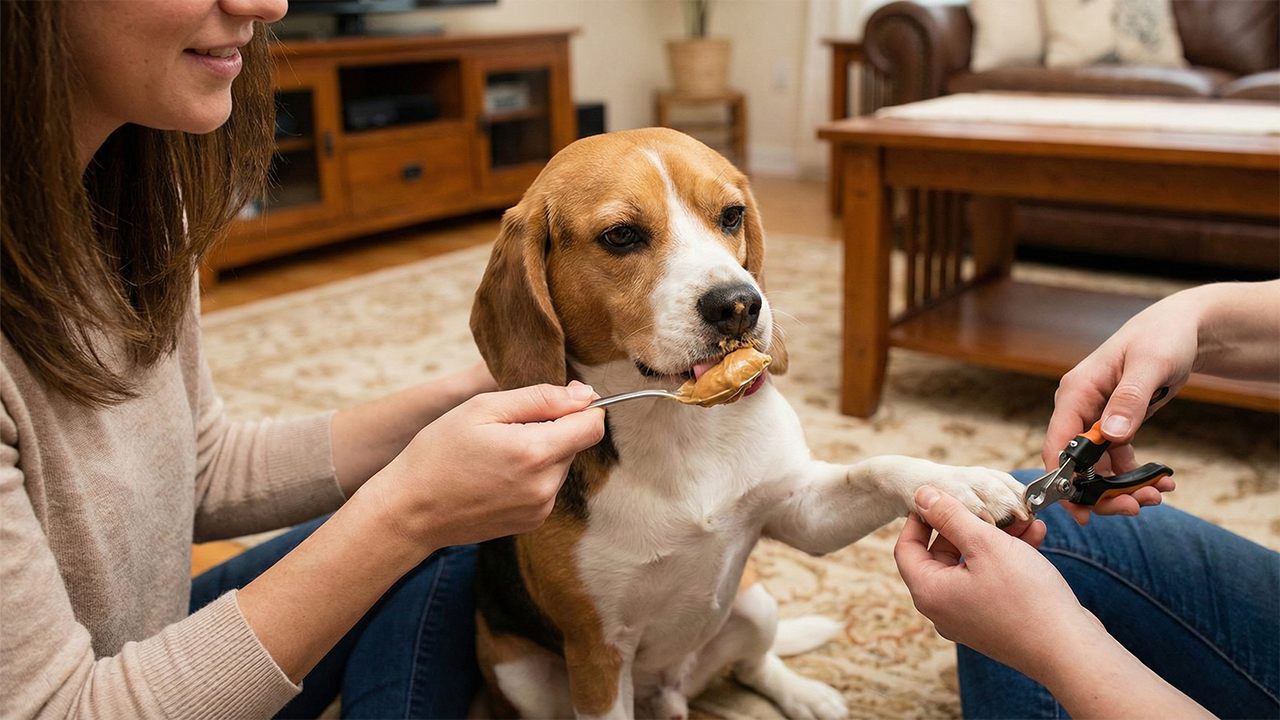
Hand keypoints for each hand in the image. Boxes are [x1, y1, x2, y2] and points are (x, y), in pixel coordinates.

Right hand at [359, 381, 604, 549]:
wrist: (409, 510)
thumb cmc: (439, 452)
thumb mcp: (483, 409)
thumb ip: (540, 398)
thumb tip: (585, 394)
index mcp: (535, 453)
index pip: (593, 425)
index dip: (580, 406)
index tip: (555, 400)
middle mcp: (545, 487)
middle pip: (576, 443)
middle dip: (553, 429)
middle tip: (505, 428)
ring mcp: (540, 509)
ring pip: (561, 465)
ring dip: (541, 452)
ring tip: (496, 453)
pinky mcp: (532, 522)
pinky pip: (547, 487)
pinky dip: (531, 475)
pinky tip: (497, 474)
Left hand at [894, 486, 1100, 678]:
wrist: (1069, 651)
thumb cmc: (1025, 597)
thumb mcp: (985, 544)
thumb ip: (950, 516)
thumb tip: (921, 495)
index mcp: (930, 592)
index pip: (906, 548)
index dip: (919, 518)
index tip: (938, 496)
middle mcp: (943, 609)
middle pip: (941, 555)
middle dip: (967, 524)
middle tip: (989, 504)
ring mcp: (969, 617)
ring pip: (972, 564)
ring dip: (994, 537)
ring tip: (1021, 519)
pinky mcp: (994, 621)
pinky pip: (992, 580)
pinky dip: (1008, 558)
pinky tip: (1035, 536)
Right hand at [1043, 294, 1199, 522]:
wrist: (1182, 328)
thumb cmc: (1162, 337)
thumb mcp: (1150, 365)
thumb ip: (1129, 400)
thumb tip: (1109, 434)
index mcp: (1076, 392)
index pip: (1056, 442)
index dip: (1063, 479)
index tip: (1082, 510)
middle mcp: (1079, 407)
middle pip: (1076, 462)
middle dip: (1101, 491)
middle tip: (1134, 509)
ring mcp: (1095, 417)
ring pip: (1097, 466)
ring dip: (1121, 488)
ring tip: (1155, 496)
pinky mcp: (1114, 423)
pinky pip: (1116, 459)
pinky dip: (1134, 475)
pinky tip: (1160, 482)